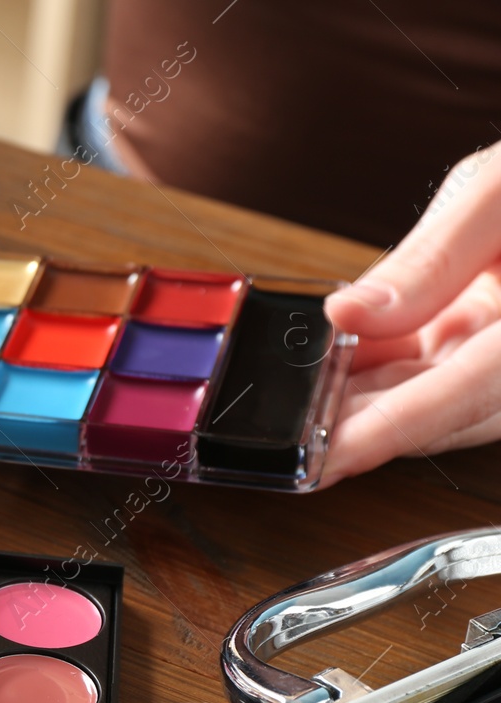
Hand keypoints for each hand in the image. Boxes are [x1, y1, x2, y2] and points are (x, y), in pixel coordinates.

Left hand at [322, 142, 500, 485]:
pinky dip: (379, 376)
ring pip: (434, 402)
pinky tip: (326, 370)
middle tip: (284, 439)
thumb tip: (349, 314)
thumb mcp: (500, 188)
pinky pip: (435, 376)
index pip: (466, 391)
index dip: (395, 427)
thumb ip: (431, 256)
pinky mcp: (492, 350)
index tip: (329, 452)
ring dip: (363, 406)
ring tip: (291, 406)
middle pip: (444, 414)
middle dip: (362, 428)